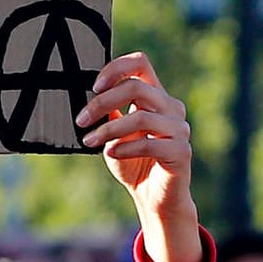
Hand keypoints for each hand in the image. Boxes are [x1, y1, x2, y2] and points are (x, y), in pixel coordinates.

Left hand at [77, 53, 202, 261]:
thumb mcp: (113, 134)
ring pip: (141, 117)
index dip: (116, 68)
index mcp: (155, 97)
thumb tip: (87, 96)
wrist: (153, 197)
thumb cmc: (132, 162)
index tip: (93, 86)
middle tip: (81, 120)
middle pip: (136, 87)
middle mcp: (171, 108)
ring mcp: (179, 129)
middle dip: (102, 102)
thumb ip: (107, 114)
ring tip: (91, 141)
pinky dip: (125, 147)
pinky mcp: (181, 152)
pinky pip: (150, 144)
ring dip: (109, 129)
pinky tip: (111, 153)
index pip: (140, 64)